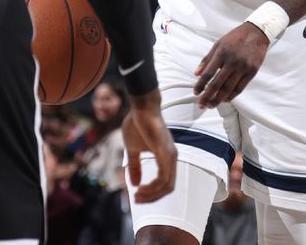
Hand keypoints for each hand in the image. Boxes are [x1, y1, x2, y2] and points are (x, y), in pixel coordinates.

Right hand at [122, 89, 176, 203]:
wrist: (141, 107)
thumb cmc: (137, 124)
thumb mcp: (133, 149)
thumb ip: (135, 166)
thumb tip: (134, 184)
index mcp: (166, 157)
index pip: (165, 184)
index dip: (152, 194)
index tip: (136, 196)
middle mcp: (172, 157)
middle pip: (168, 188)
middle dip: (152, 197)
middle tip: (137, 199)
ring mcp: (170, 155)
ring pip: (167, 185)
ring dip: (152, 194)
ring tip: (137, 195)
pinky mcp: (165, 152)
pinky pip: (164, 176)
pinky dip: (153, 186)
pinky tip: (141, 187)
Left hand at [193, 22, 268, 107]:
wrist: (256, 33)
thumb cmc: (236, 37)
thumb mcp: (218, 44)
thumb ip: (207, 59)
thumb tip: (197, 73)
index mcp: (222, 53)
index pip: (208, 73)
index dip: (200, 85)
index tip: (196, 92)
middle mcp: (232, 61)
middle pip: (217, 84)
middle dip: (207, 96)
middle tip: (201, 104)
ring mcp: (243, 68)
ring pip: (228, 89)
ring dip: (218, 99)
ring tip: (211, 105)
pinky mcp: (252, 72)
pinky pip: (240, 88)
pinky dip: (232, 96)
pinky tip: (225, 99)